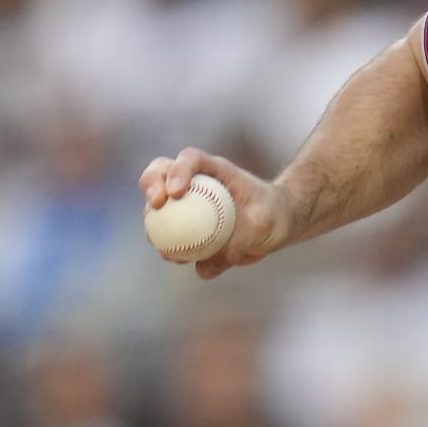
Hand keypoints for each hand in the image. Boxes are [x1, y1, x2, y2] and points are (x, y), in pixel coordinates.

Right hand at [139, 148, 288, 279]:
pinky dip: (168, 248)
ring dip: (153, 224)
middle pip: (160, 173)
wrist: (276, 225)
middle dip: (150, 185)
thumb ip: (237, 239)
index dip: (178, 170)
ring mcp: (186, 203)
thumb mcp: (265, 223)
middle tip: (156, 207)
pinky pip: (168, 237)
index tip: (176, 192)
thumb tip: (204, 267)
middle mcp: (195, 183)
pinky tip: (181, 259)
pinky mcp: (185, 227)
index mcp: (216, 170)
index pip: (191, 159)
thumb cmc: (274, 214)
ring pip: (156, 208)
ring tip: (167, 246)